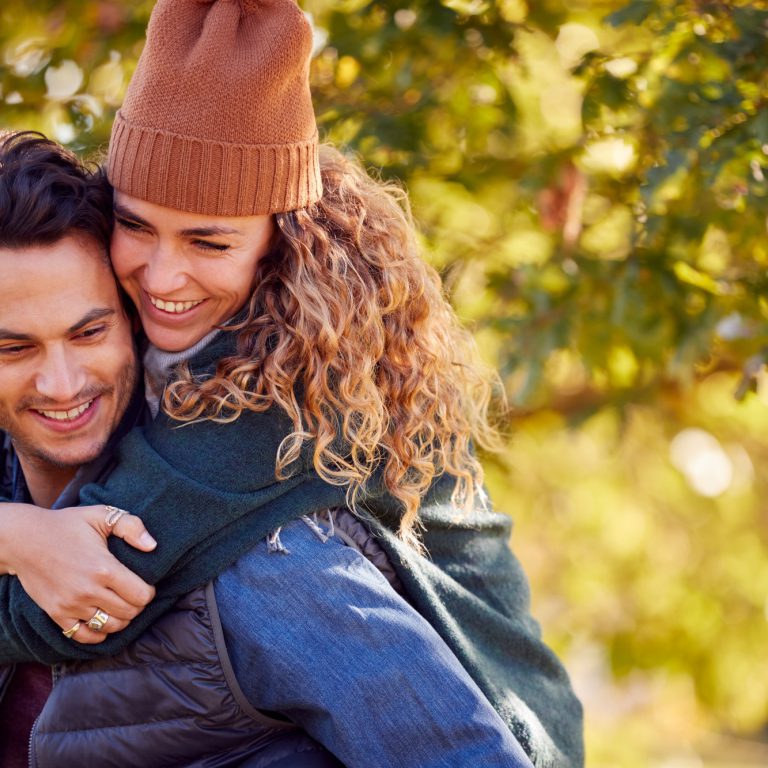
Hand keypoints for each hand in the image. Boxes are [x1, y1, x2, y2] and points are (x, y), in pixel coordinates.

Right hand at [0, 504, 156, 643]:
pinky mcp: (57, 614)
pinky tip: (102, 619)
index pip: (141, 595)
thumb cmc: (67, 525)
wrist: (25, 539)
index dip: (149, 591)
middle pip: (129, 613)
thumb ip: (131, 526)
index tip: (146, 584)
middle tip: (134, 594)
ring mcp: (71, 605)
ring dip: (121, 619)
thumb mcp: (101, 515)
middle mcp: (88, 591)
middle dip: (138, 605)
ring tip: (121, 605)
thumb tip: (152, 545)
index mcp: (104, 568)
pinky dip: (97, 633)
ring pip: (109, 626)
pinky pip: (83, 636)